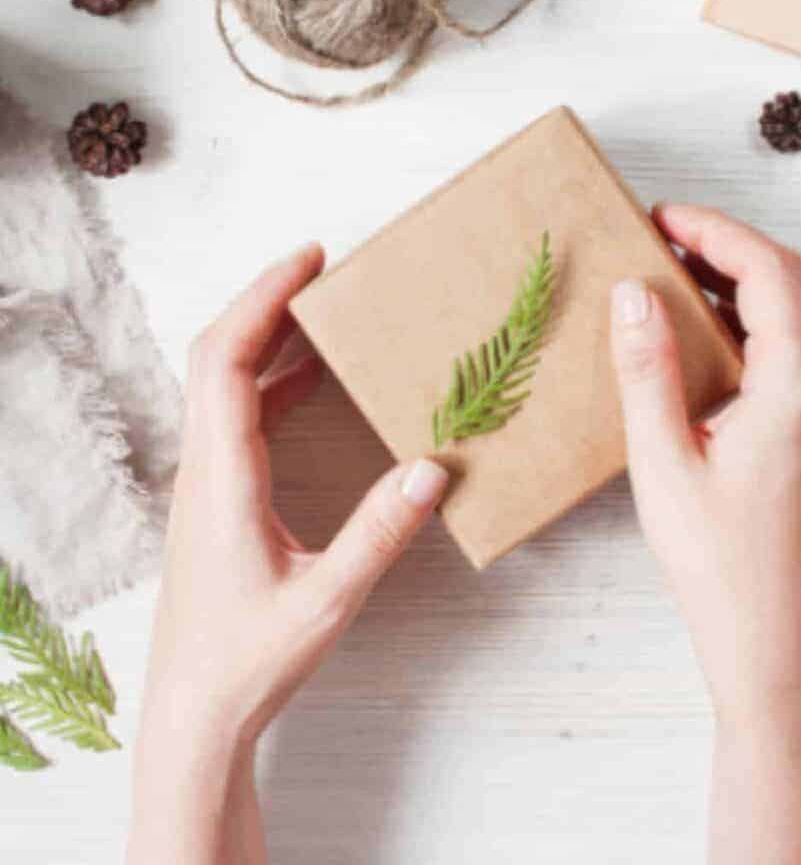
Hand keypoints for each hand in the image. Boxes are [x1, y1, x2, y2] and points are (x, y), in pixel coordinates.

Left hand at [127, 244, 448, 864]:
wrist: (195, 711)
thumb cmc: (249, 661)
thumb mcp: (327, 600)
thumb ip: (380, 533)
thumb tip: (433, 468)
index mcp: (221, 479)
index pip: (228, 362)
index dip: (263, 300)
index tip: (308, 261)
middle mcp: (204, 468)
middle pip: (219, 357)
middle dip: (266, 303)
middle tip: (322, 271)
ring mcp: (207, 481)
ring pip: (226, 386)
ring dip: (271, 342)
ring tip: (325, 315)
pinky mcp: (219, 497)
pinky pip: (241, 418)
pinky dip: (276, 385)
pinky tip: (313, 386)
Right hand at [610, 206, 800, 863]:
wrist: (772, 641)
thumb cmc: (717, 564)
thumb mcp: (662, 462)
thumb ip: (648, 369)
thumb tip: (635, 294)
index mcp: (799, 391)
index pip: (768, 274)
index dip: (716, 232)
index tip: (665, 218)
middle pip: (796, 284)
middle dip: (732, 248)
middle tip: (669, 239)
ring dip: (751, 285)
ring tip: (685, 278)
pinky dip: (765, 324)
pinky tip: (719, 338)